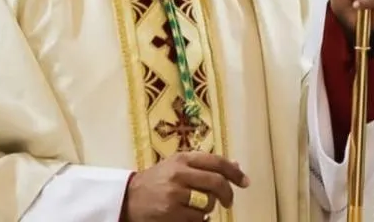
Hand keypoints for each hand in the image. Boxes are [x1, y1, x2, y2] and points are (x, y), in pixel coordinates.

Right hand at [122, 151, 249, 221]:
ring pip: (208, 203)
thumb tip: (236, 165)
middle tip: (228, 202)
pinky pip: (198, 219)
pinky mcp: (171, 213)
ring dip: (208, 208)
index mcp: (182, 159)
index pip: (216, 162)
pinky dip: (199, 220)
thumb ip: (204, 165)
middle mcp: (179, 174)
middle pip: (216, 183)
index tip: (245, 182)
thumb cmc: (157, 181)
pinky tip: (189, 215)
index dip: (234, 172)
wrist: (128, 198)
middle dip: (228, 194)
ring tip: (197, 207)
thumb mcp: (177, 165)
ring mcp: (175, 195)